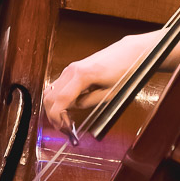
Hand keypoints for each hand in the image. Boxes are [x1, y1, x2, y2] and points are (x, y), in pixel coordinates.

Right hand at [43, 32, 157, 133]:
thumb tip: (76, 108)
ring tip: (66, 117)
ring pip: (51, 90)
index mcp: (81, 75)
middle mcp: (72, 70)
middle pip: (49, 96)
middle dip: (53, 113)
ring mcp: (71, 68)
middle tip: (63, 125)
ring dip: (55, 106)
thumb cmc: (125, 71)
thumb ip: (90, 102)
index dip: (57, 117)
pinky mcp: (73, 69)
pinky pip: (58, 85)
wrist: (130, 52)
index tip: (62, 127)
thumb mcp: (111, 93)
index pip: (60, 100)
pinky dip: (58, 98)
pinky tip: (69, 106)